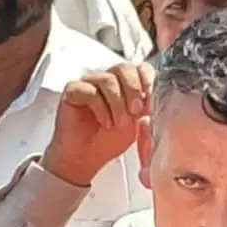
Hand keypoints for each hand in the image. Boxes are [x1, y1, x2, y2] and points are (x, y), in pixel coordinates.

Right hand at [46, 62, 149, 187]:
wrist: (85, 159)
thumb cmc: (108, 141)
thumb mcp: (136, 124)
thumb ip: (145, 108)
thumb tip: (154, 97)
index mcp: (125, 85)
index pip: (140, 67)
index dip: (147, 78)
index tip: (150, 95)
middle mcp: (107, 80)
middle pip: (124, 68)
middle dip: (133, 90)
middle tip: (135, 112)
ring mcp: (89, 83)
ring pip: (108, 79)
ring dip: (117, 104)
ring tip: (117, 123)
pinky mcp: (72, 91)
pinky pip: (89, 90)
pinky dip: (101, 108)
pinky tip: (104, 122)